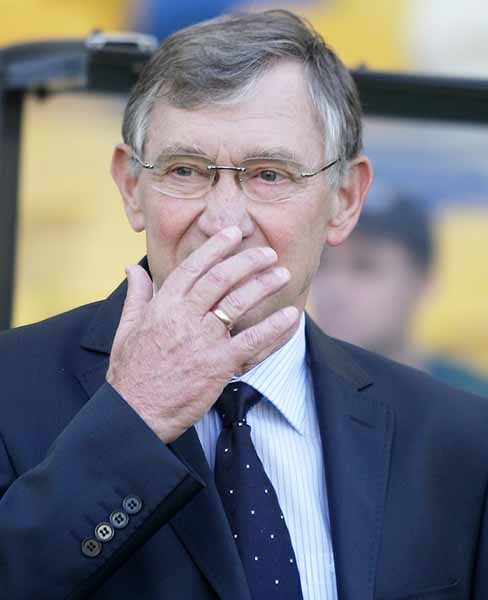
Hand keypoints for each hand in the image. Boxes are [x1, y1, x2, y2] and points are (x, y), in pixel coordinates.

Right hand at [106, 226, 298, 442]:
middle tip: (267, 252)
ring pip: (238, 303)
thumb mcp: (126, 327)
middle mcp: (184, 318)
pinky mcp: (218, 365)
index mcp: (163, 306)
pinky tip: (290, 316)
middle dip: (247, 261)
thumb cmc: (131, 371)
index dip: (215, 247)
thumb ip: (137, 294)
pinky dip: (273, 327)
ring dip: (263, 285)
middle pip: (221, 279)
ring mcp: (203, 341)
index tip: (234, 233)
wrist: (134, 412)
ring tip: (282, 274)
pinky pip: (252, 341)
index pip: (193, 267)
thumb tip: (133, 266)